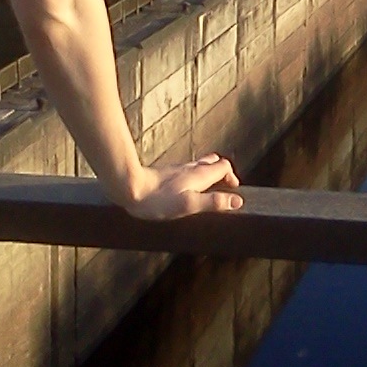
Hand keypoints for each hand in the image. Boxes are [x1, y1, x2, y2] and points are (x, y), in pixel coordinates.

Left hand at [122, 153, 241, 219]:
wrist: (129, 188)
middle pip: (213, 162)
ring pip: (198, 165)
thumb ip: (214, 202)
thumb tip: (237, 201)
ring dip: (207, 174)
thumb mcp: (190, 205)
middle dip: (221, 172)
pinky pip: (185, 171)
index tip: (233, 191)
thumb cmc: (158, 200)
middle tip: (223, 188)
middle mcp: (190, 168)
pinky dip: (192, 177)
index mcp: (199, 174)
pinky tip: (184, 189)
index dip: (232, 177)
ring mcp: (176, 170)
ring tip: (206, 189)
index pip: (224, 166)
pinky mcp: (165, 174)